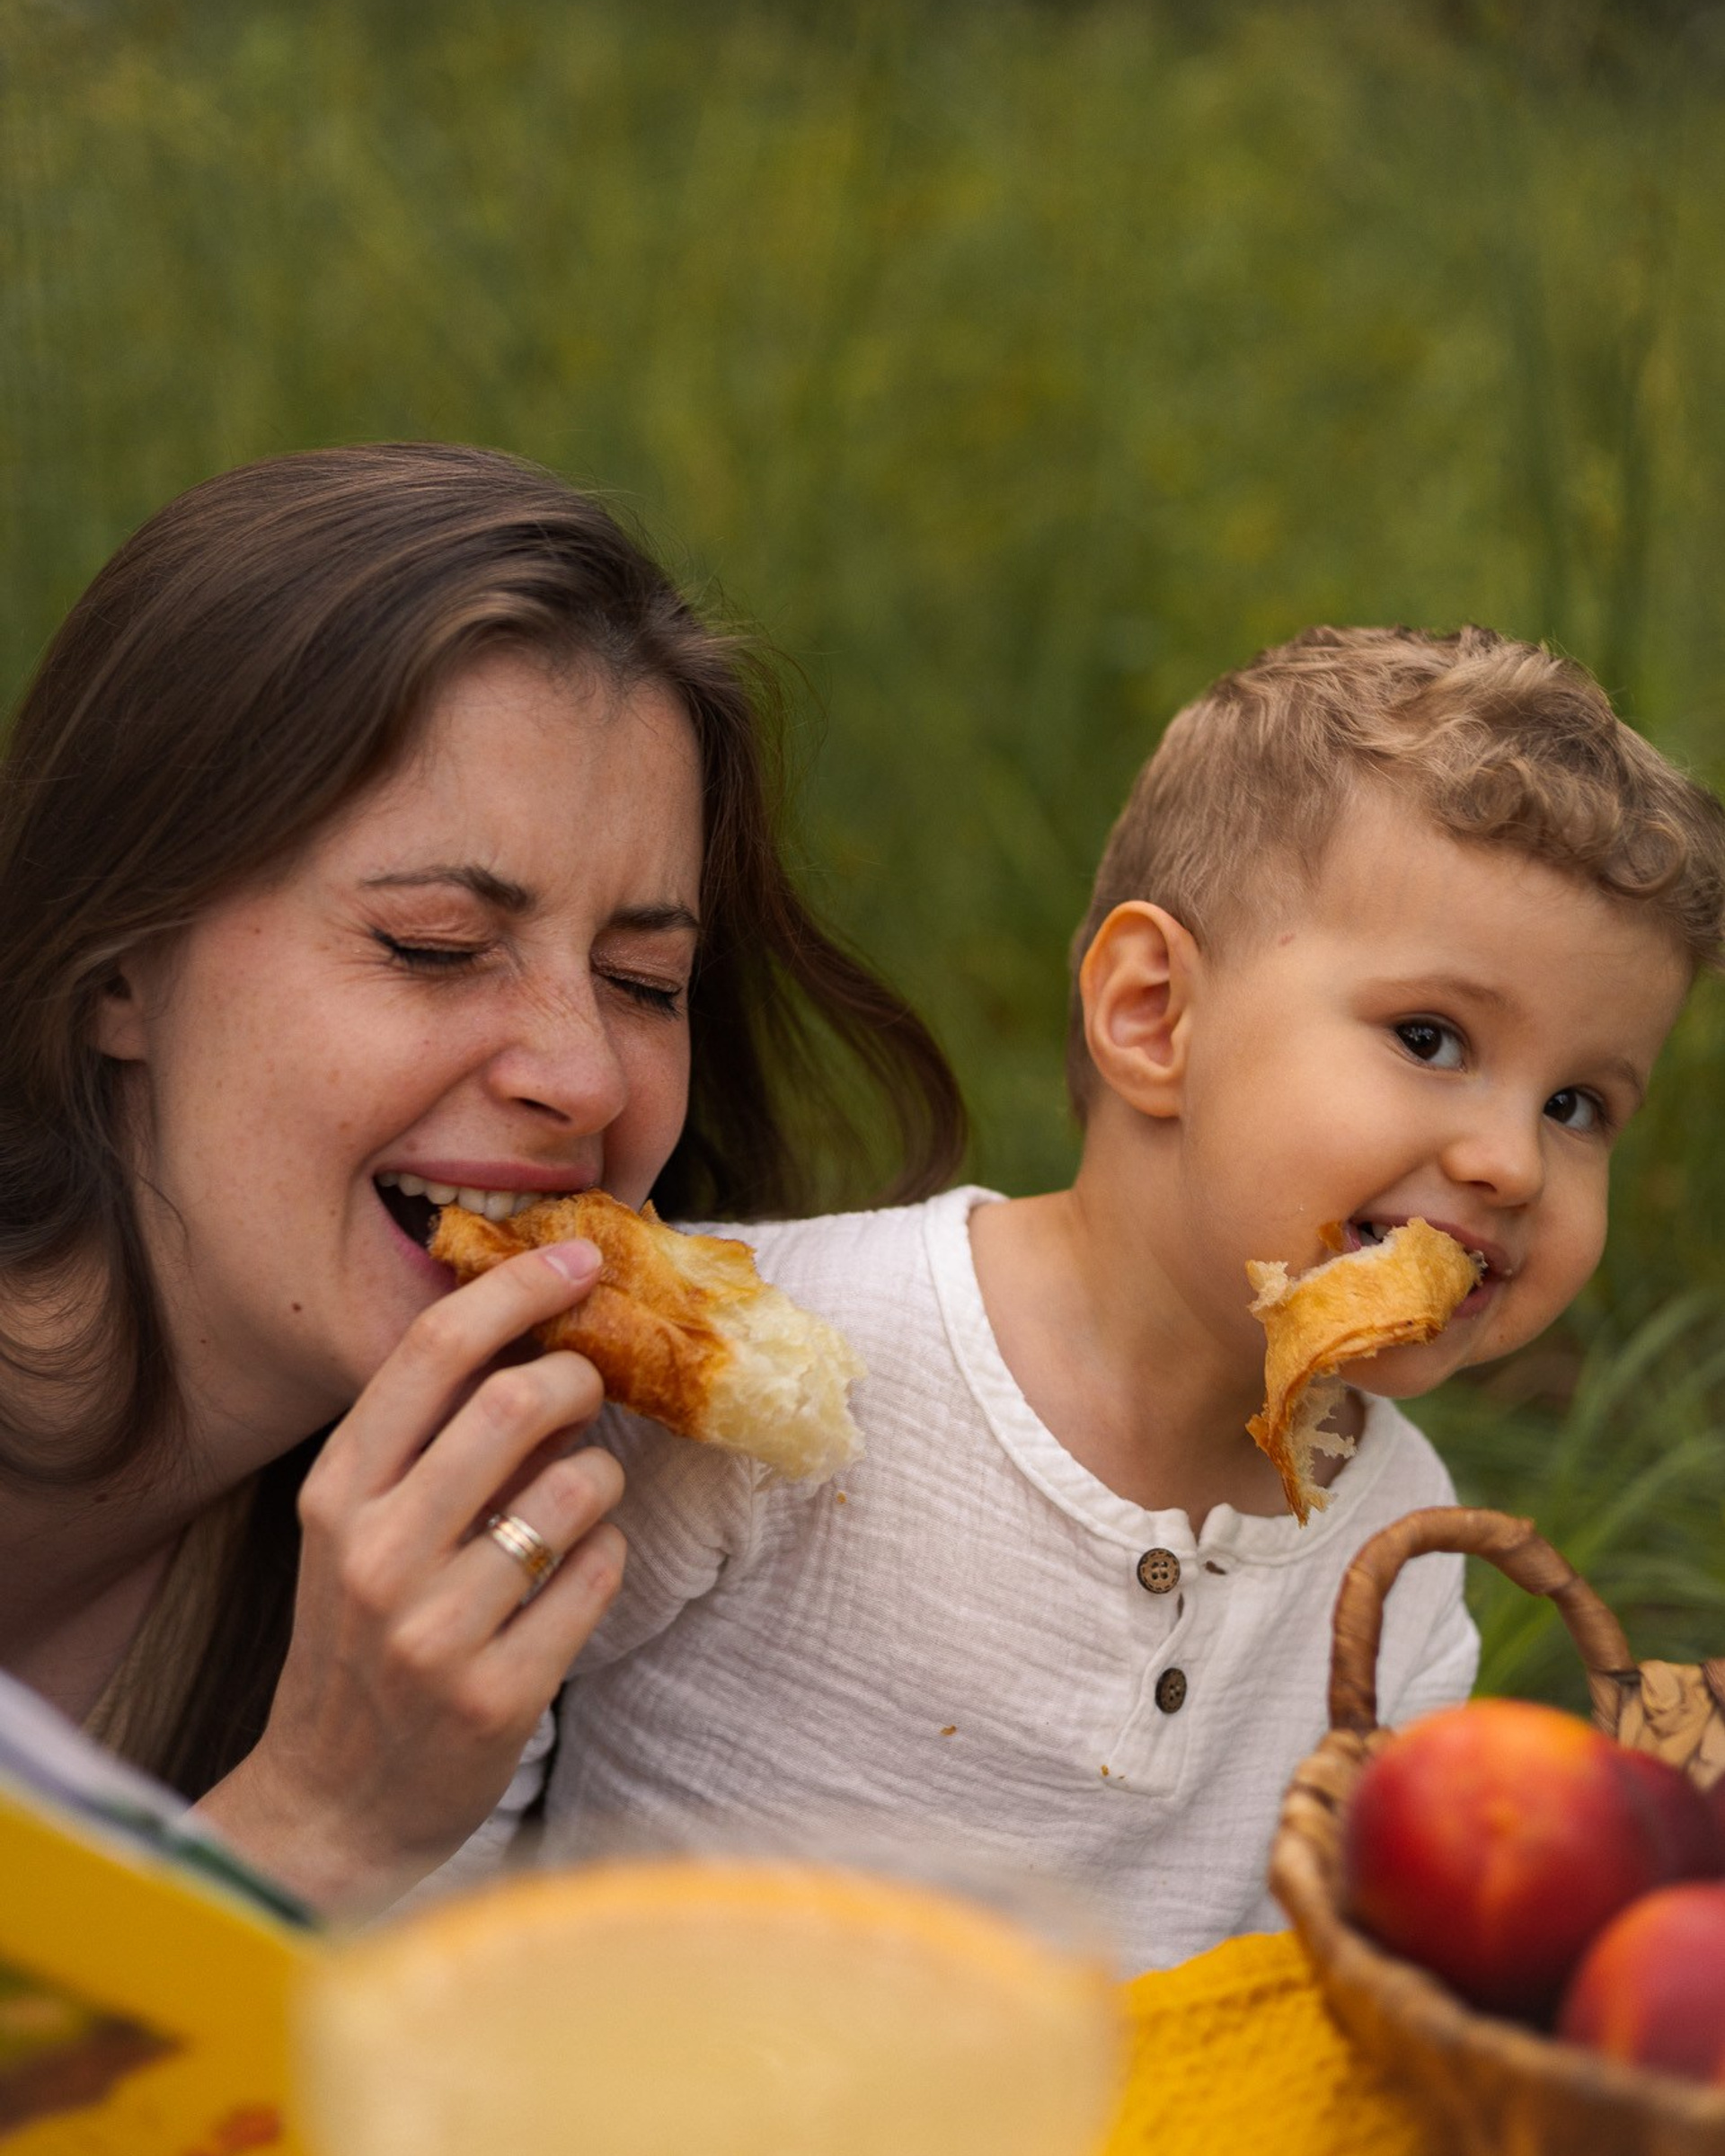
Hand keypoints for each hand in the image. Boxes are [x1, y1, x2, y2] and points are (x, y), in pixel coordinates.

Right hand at [195, 1239, 623, 1913]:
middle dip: (577, 1378)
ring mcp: (434, 1630)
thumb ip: (426, 1443)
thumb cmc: (359, 1643)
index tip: (581, 1260)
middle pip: (513, 1402)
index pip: (431, 1352)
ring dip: (601, 1480)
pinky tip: (574, 1579)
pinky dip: (607, 1558)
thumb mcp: (354, 1531)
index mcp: (336, 1493)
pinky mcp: (497, 1696)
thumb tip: (539, 1336)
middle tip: (591, 1388)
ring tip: (578, 1504)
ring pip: (576, 1490)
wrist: (330, 1805)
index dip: (518, 1289)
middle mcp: (375, 1553)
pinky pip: (600, 1576)